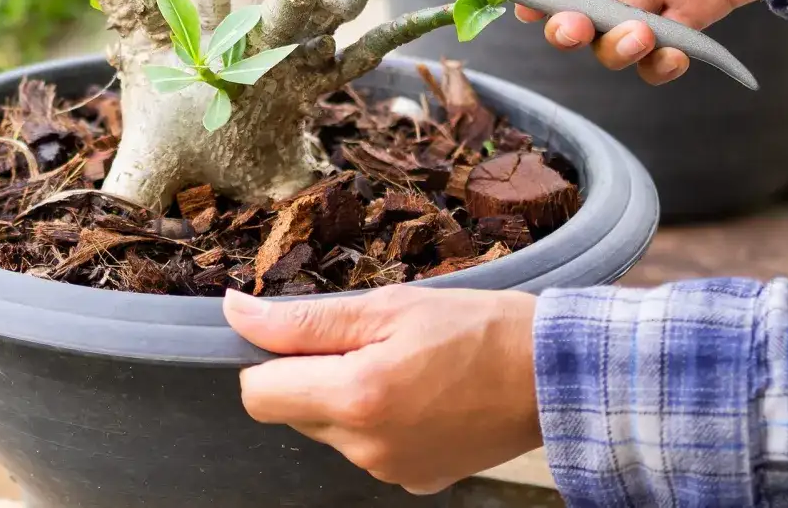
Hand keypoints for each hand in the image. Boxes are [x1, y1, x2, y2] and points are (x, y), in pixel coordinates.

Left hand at [222, 286, 541, 493]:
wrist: (552, 374)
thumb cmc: (476, 328)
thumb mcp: (388, 306)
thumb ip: (303, 320)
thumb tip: (235, 313)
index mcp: (355, 397)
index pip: (257, 394)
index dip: (268, 361)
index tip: (303, 337)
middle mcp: (365, 447)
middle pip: (294, 412)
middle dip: (314, 376)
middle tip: (370, 342)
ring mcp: (390, 471)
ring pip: (331, 430)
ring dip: (348, 398)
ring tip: (404, 366)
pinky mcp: (414, 481)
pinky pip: (369, 448)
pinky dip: (380, 422)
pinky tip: (421, 395)